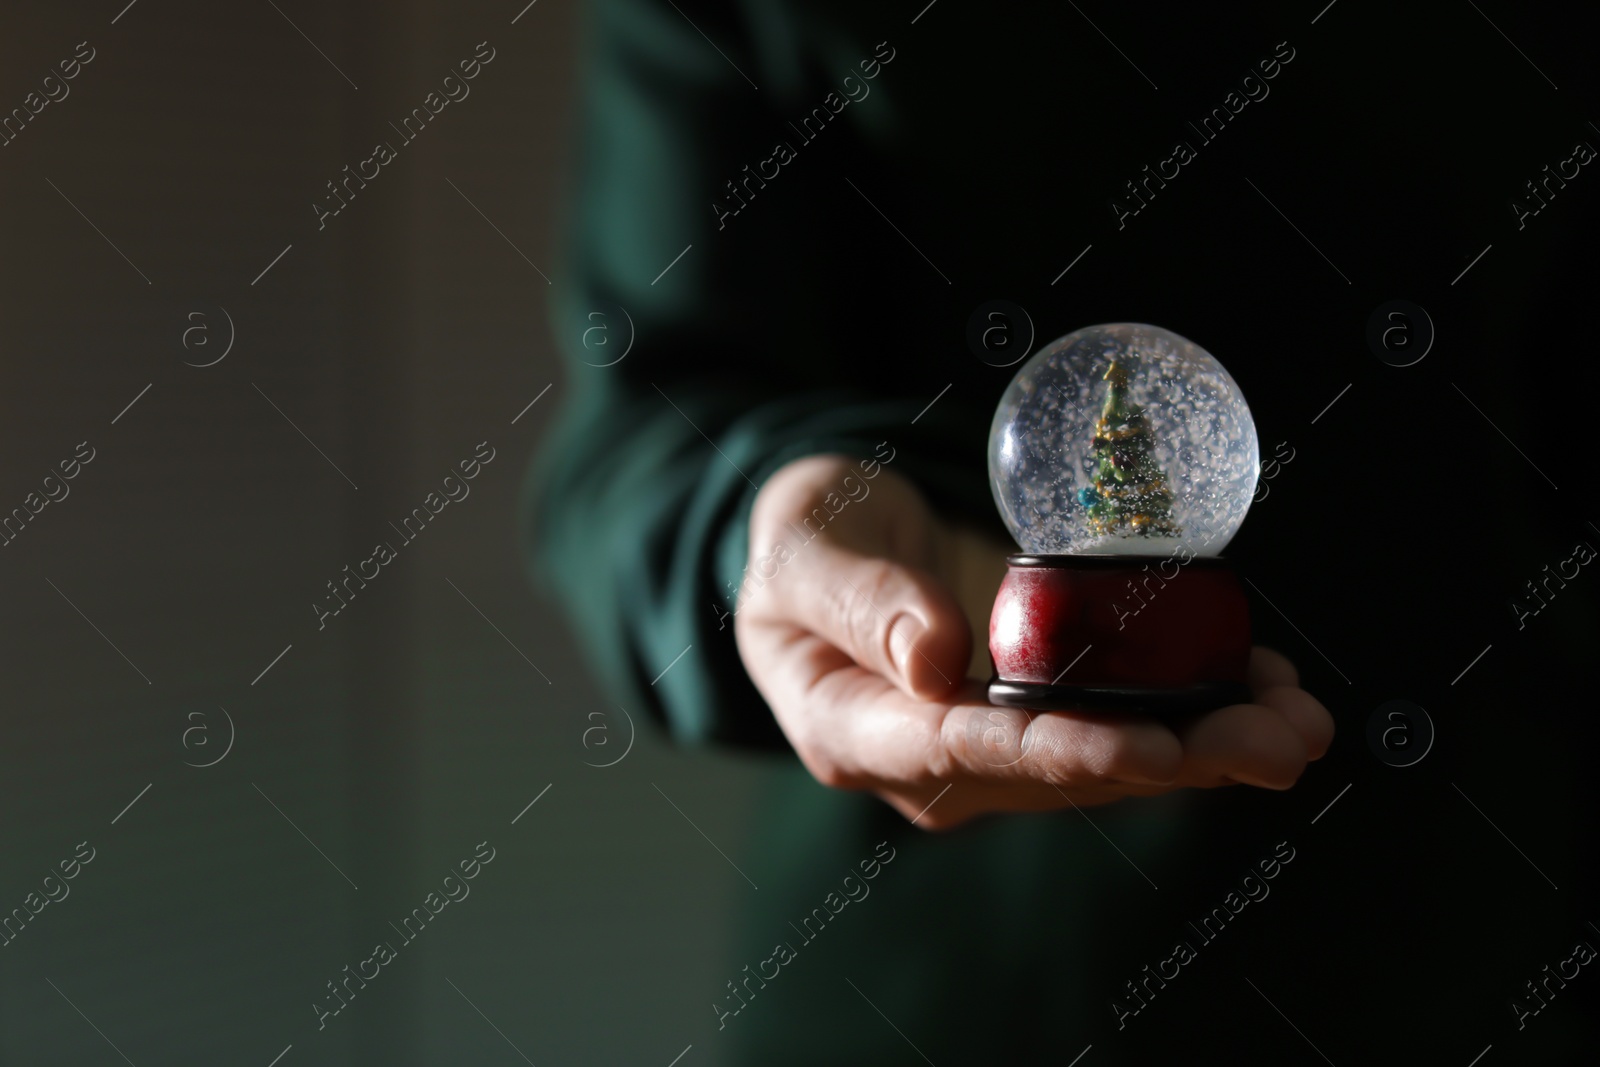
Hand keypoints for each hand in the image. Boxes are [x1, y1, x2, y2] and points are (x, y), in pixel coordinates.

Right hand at [734, 455, 1333, 829]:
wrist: (828, 544)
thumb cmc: (805, 538)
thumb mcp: (805, 547)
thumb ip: (856, 599)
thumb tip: (935, 661)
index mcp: (852, 730)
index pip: (962, 750)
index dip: (1063, 753)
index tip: (1157, 748)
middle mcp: (926, 763)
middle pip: (1057, 772)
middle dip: (1176, 756)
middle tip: (1281, 740)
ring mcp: (985, 752)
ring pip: (1104, 761)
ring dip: (1208, 745)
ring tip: (1301, 724)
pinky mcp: (1030, 721)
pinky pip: (1115, 726)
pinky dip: (1193, 712)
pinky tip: (1264, 689)